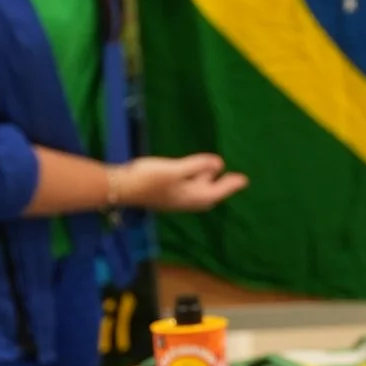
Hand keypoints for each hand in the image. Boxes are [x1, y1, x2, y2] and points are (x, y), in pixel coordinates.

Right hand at [117, 153, 247, 212]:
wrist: (121, 188)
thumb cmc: (150, 178)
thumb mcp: (176, 169)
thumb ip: (198, 166)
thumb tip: (219, 164)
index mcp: (192, 196)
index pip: (217, 191)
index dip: (231, 185)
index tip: (244, 180)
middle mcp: (185, 201)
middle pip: (208, 194)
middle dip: (221, 187)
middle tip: (233, 178)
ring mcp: (174, 199)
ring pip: (198, 192)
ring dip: (208, 184)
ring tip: (215, 173)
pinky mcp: (165, 195)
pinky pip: (187, 190)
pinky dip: (195, 182)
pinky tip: (191, 174)